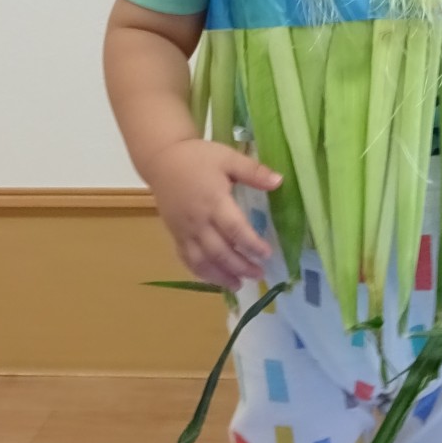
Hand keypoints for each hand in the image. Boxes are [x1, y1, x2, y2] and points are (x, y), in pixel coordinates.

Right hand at [139, 138, 280, 289]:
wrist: (162, 160)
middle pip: (219, 251)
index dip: (251, 245)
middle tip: (259, 275)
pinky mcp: (175, 234)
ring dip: (220, 276)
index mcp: (214, 201)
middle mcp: (198, 220)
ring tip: (239, 285)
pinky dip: (201, 272)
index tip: (267, 254)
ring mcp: (184, 230)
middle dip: (240, 267)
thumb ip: (253, 171)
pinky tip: (215, 279)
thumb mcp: (228, 157)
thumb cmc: (198, 157)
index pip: (235, 229)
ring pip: (201, 260)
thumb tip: (279, 181)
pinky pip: (186, 259)